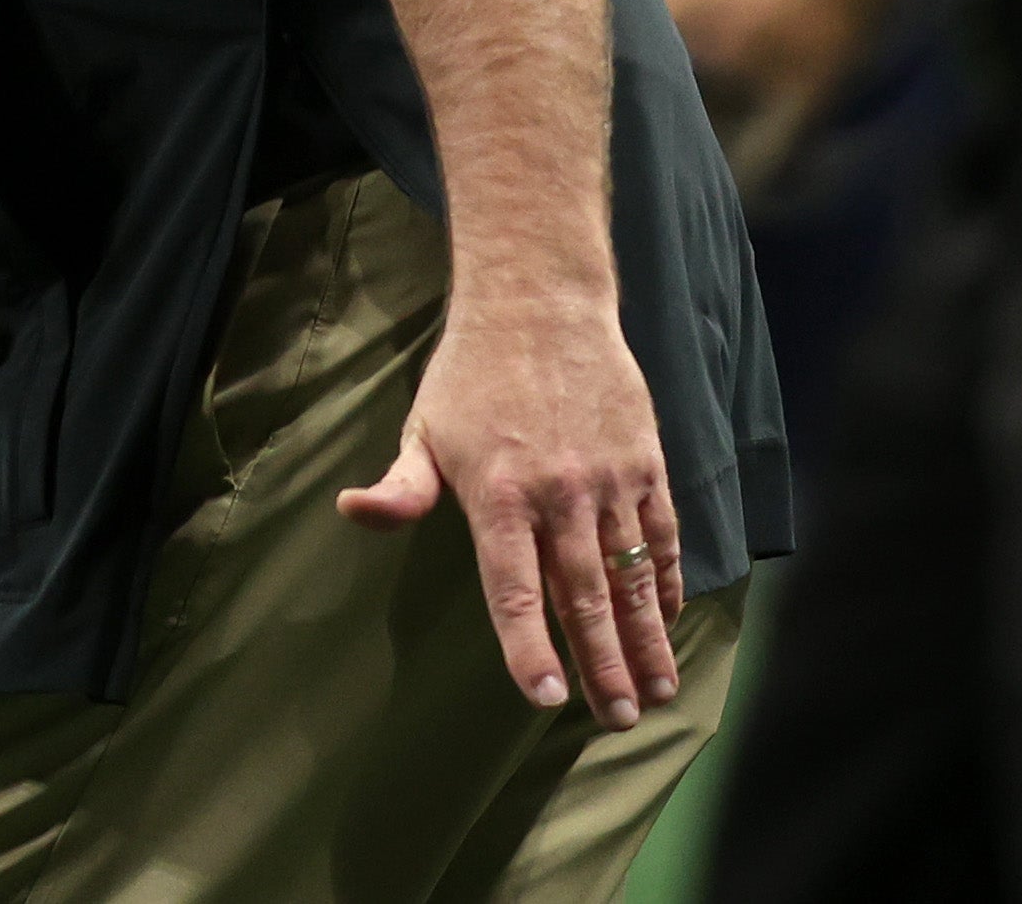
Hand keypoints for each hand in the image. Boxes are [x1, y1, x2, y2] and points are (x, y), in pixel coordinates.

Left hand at [339, 295, 684, 732]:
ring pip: (633, 576)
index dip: (529, 648)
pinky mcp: (645, 463)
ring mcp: (609, 481)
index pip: (515, 590)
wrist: (540, 303)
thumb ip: (400, 487)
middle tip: (617, 719)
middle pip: (584, 597)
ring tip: (656, 691)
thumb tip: (352, 513)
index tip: (546, 699)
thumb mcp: (422, 429)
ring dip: (647, 639)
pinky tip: (669, 620)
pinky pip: (663, 535)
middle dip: (603, 665)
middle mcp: (559, 496)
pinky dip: (668, 581)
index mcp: (498, 495)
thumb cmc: (470, 375)